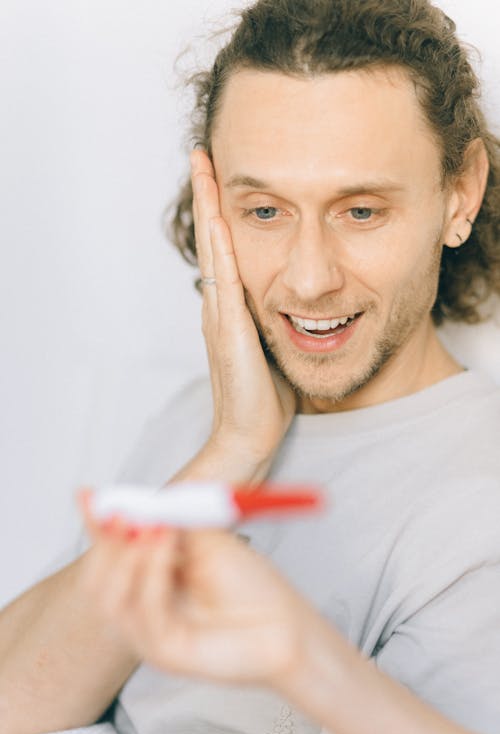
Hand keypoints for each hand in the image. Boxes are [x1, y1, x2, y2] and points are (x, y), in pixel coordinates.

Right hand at [80, 489, 312, 685]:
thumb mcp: (207, 539)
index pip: (108, 552)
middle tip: (124, 515)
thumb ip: (171, 523)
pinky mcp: (163, 652)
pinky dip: (152, 576)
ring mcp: (149, 632)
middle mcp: (143, 606)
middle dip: (106, 542)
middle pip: (98, 578)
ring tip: (155, 530)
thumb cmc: (251, 585)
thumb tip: (137, 503)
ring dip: (128, 558)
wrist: (284, 623)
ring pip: (110, 598)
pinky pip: (144, 612)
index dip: (96, 524)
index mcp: (151, 577)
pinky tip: (166, 550)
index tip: (87, 495)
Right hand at [189, 150, 295, 480]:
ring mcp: (220, 315)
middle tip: (203, 153)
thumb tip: (301, 308)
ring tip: (203, 167)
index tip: (223, 178)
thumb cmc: (265, 399)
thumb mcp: (275, 350)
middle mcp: (220, 306)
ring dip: (208, 207)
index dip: (222, 213)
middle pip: (212, 239)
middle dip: (207, 195)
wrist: (248, 436)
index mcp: (232, 310)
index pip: (225, 250)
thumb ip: (279, 324)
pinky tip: (218, 216)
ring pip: (213, 249)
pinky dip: (220, 245)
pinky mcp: (229, 329)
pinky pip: (224, 278)